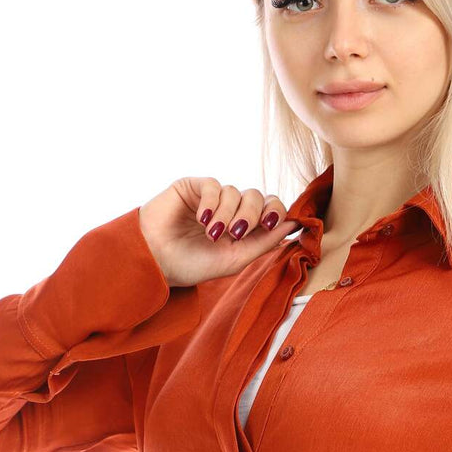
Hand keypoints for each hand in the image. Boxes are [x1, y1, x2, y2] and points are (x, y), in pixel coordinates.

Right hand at [138, 177, 301, 287]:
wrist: (155, 261)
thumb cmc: (193, 264)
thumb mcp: (235, 259)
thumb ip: (265, 242)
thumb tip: (295, 224)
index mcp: (246, 227)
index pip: (272, 209)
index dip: (277, 212)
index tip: (272, 224)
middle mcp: (232, 209)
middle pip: (258, 197)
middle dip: (251, 215)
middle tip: (236, 234)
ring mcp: (214, 197)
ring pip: (237, 192)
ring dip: (228, 215)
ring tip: (211, 234)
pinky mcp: (194, 187)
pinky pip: (215, 186)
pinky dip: (213, 203)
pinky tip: (202, 219)